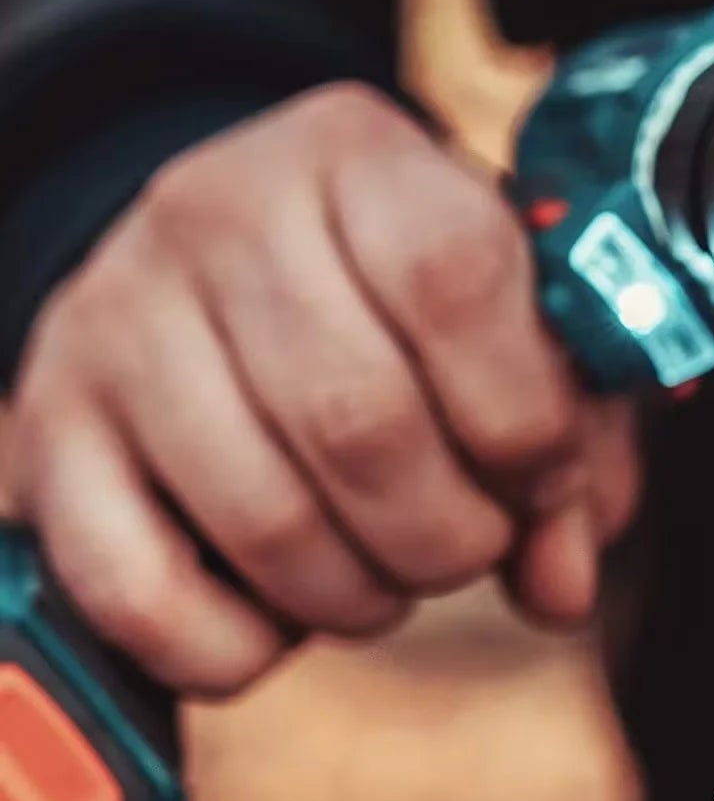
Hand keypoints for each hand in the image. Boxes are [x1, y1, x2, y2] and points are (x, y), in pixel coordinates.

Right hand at [10, 82, 638, 694]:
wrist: (232, 261)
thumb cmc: (409, 303)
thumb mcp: (520, 329)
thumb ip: (573, 445)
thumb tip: (562, 586)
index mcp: (358, 154)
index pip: (453, 275)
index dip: (525, 416)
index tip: (544, 477)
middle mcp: (219, 211)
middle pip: (361, 421)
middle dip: (452, 534)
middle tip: (471, 543)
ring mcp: (118, 318)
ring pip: (263, 521)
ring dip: (360, 596)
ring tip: (389, 572)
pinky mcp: (52, 427)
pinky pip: (137, 592)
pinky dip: (238, 646)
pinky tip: (284, 617)